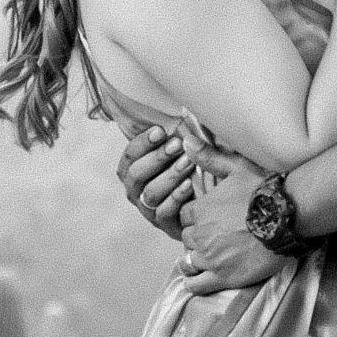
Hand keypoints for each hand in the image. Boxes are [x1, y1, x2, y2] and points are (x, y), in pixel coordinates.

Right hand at [117, 121, 195, 238]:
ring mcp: (148, 210)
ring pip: (151, 193)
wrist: (206, 208)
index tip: (161, 130)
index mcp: (133, 171)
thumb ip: (173, 137)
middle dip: (157, 158)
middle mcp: (135, 191)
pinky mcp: (165, 225)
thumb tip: (179, 110)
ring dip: (169, 175)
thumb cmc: (190, 171)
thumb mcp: (180, 153)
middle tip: (177, 144)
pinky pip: (164, 212)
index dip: (143, 143)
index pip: (129, 156)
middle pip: (137, 174)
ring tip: (188, 162)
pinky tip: (190, 184)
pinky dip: (176, 197)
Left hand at [177, 161, 281, 295]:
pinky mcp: (222, 277)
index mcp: (201, 209)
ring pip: (189, 261)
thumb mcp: (238, 168)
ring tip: (213, 256)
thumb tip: (186, 141)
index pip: (185, 216)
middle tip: (215, 237)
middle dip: (197, 238)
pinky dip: (196, 281)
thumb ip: (209, 156)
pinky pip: (195, 284)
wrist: (289, 219)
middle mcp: (200, 234)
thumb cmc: (266, 191)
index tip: (209, 219)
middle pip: (187, 238)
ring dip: (198, 258)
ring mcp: (210, 257)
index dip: (196, 217)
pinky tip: (204, 276)